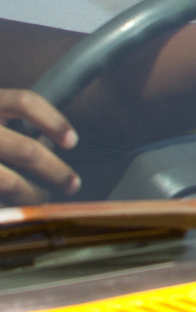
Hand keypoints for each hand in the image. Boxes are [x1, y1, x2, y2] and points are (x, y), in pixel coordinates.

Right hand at [0, 89, 78, 204]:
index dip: (53, 120)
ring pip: (8, 180)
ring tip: (43, 201)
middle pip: (26, 149)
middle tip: (72, 184)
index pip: (25, 102)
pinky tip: (12, 210)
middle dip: (55, 170)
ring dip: (31, 194)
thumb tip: (48, 143)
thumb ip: (6, 118)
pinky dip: (6, 207)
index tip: (72, 141)